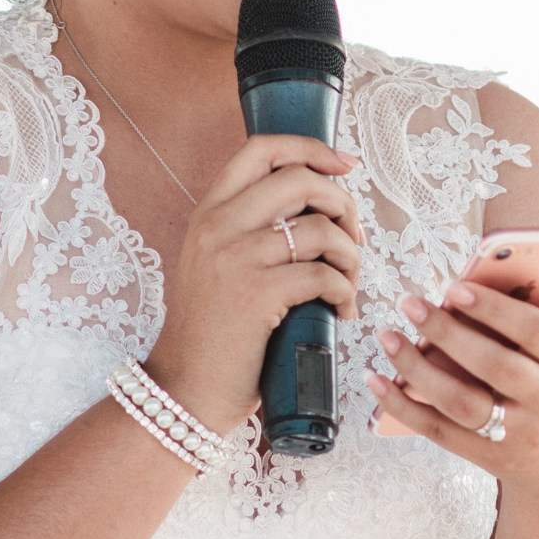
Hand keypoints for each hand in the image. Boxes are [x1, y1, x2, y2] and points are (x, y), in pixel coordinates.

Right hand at [144, 134, 364, 435]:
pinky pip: (325, 274)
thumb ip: (252, 230)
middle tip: (353, 238)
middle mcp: (217, 226)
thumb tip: (320, 207)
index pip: (261, 149)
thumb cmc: (213, 332)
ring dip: (351, 256)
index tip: (344, 164)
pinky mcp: (256, 293)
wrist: (185, 389)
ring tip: (348, 282)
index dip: (311, 148)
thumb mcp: (217, 264)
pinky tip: (342, 310)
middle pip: (301, 180)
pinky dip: (346, 291)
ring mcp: (234, 258)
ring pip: (321, 228)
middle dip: (343, 204)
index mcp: (209, 212)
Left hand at [368, 282, 538, 495]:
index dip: (492, 308)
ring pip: (461, 401)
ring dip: (417, 368)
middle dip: (446, 332)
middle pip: (494, 365)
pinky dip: (402, 406)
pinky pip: (439, 430)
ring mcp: (521, 433)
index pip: (534, 329)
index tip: (452, 287)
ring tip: (388, 335)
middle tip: (410, 303)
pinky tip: (376, 381)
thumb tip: (494, 264)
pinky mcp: (490, 456)